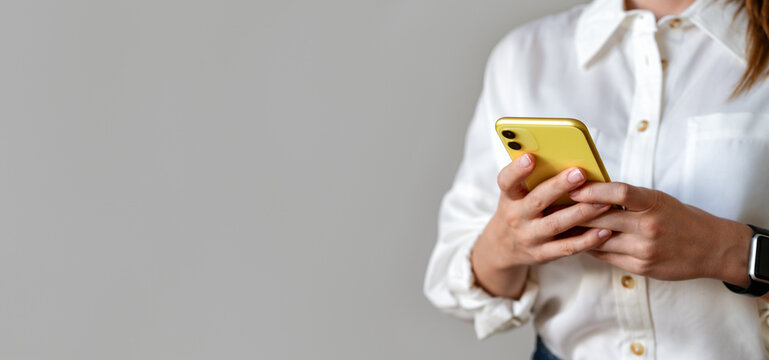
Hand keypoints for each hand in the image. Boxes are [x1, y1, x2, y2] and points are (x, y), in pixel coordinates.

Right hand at [471, 154, 612, 297]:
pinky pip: (567, 247)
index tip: (531, 157)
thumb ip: (534, 180)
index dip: (517, 170)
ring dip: (581, 213)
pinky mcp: (542, 254)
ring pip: (556, 224)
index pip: (507, 181)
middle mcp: (516, 217)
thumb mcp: (516, 195)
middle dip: (558, 186)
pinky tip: (604, 231)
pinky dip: (587, 240)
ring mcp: (529, 237)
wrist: (504, 247)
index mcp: (509, 197)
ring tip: (603, 202)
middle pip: (537, 200)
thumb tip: (566, 159)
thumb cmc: (519, 211)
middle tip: (579, 173)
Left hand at [570, 182, 753, 285]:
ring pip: (599, 239)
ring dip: (577, 232)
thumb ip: (630, 198)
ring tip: (556, 224)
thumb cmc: (681, 218)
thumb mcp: (659, 200)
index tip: (572, 187)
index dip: (593, 189)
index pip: (619, 191)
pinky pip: (606, 256)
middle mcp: (649, 226)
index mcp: (653, 203)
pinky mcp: (641, 266)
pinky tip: (576, 241)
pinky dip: (590, 247)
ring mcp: (644, 249)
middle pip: (602, 217)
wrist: (712, 248)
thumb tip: (592, 191)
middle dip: (575, 212)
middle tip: (552, 206)